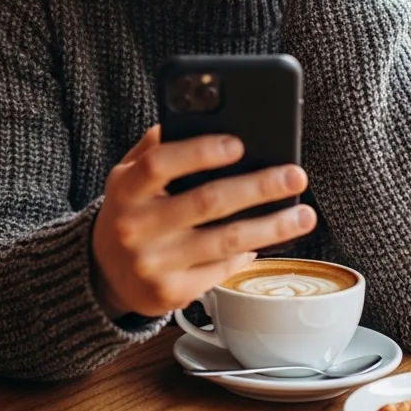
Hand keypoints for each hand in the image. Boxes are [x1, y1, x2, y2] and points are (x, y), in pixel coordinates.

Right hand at [90, 126, 314, 318]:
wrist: (106, 274)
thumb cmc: (129, 212)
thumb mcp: (127, 176)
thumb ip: (154, 148)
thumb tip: (195, 117)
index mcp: (125, 189)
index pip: (160, 164)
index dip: (199, 152)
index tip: (239, 143)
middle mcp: (135, 227)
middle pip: (206, 202)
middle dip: (257, 187)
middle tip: (294, 175)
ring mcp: (154, 263)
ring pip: (225, 241)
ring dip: (271, 226)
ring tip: (303, 215)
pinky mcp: (172, 293)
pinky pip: (222, 269)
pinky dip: (249, 252)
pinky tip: (267, 239)